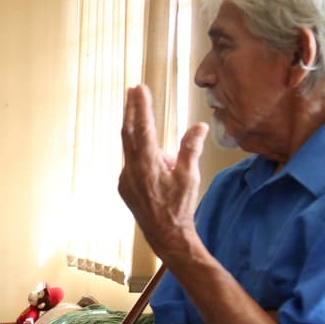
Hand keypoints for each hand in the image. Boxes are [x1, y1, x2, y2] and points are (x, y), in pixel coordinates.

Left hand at [117, 85, 208, 257]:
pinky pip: (131, 163)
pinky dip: (140, 155)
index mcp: (148, 163)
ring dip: (136, 132)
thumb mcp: (190, 176)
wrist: (166, 235)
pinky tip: (154, 159)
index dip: (140, 106)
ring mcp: (125, 178)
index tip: (139, 88)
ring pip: (129, 147)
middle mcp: (131, 169)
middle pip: (128, 131)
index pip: (142, 127)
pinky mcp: (124, 186)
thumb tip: (199, 126)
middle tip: (132, 90)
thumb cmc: (179, 207)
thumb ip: (191, 149)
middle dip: (131, 109)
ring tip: (149, 126)